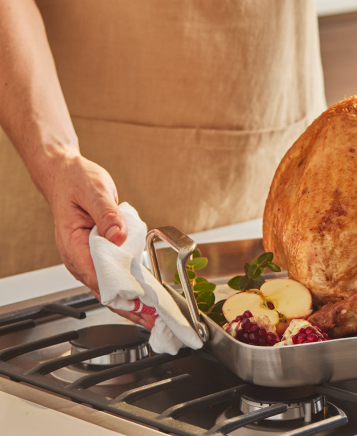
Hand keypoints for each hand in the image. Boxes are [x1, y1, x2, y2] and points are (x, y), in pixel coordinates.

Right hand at [39, 149, 155, 329]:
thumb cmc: (75, 181)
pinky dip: (129, 284)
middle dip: (128, 306)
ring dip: (130, 299)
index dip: (119, 293)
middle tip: (152, 320)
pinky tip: (144, 294)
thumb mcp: (94, 192)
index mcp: (73, 244)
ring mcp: (88, 255)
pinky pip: (113, 272)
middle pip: (104, 289)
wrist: (66, 174)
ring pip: (109, 285)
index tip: (139, 304)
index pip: (96, 277)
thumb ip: (108, 214)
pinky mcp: (99, 251)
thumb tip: (118, 234)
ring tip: (152, 314)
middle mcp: (79, 255)